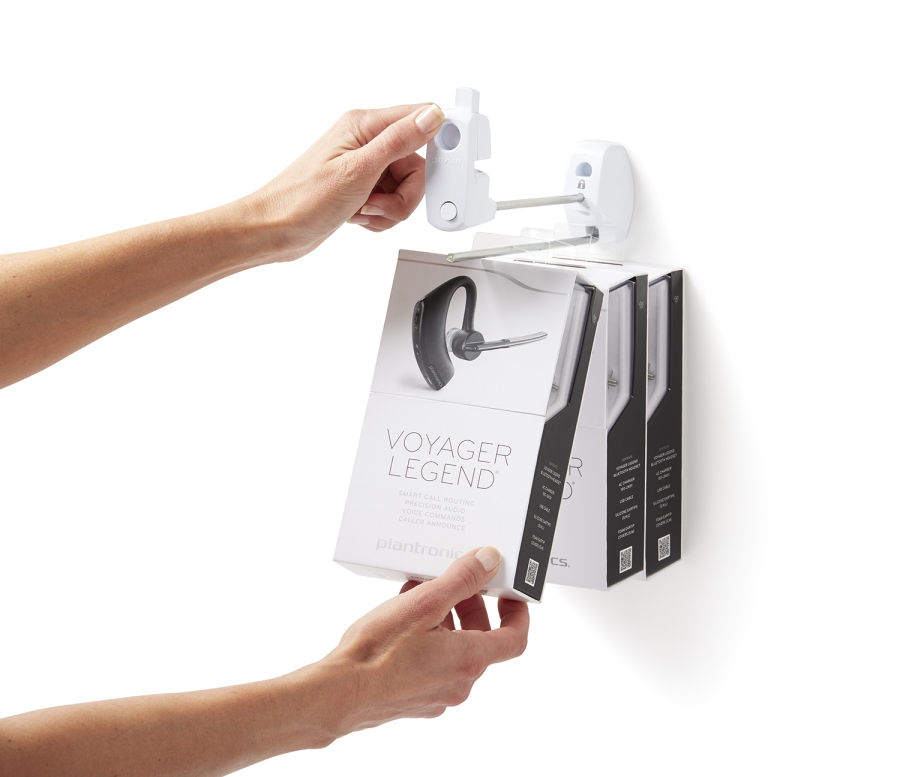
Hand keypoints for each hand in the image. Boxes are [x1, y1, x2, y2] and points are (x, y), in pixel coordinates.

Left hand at [245, 103, 444, 261]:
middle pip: (416, 164)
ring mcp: (364, 168)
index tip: (440, 166)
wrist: (275, 231)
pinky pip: (390, 203)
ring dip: (391, 208)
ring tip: (365, 211)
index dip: (436, 142)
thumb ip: (399, 140)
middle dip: (406, 194)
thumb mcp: (359, 169)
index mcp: (364, 125)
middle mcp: (366, 142)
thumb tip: (431, 116)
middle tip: (382, 203)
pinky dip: (381, 216)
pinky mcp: (361, 190)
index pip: (419, 119)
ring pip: (405, 188)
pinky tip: (359, 217)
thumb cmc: (302, 199)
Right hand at [318, 547, 528, 732]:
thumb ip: (461, 580)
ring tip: (417, 595)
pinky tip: (399, 621)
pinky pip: (432, 665)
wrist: (337, 694)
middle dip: (470, 608)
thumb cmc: (379, 652)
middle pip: (481, 641)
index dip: (517, 614)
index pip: (514, 639)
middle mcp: (459, 684)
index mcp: (469, 660)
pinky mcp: (413, 700)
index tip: (508, 594)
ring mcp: (436, 696)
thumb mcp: (424, 603)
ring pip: (453, 652)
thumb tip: (489, 560)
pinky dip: (425, 640)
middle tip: (452, 584)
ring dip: (444, 621)